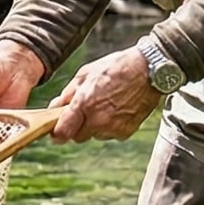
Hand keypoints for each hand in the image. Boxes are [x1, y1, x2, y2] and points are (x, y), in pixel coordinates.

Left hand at [47, 45, 161, 143]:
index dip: (57, 134)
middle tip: (83, 112)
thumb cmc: (116, 67)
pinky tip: (116, 109)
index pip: (63, 133)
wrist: (148, 70)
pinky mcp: (126, 132)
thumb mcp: (85, 74)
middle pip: (78, 137)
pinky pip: (110, 134)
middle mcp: (98, 119)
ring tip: (105, 105)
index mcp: (84, 103)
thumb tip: (54, 107)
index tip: (56, 131)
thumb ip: (67, 94)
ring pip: (95, 135)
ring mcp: (113, 127)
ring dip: (94, 126)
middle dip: (77, 127)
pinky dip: (110, 126)